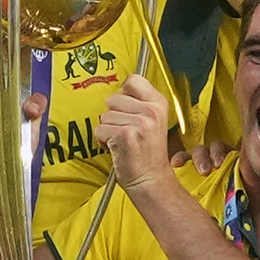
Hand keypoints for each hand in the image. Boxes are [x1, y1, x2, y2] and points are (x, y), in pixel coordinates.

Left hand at [94, 75, 181, 189]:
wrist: (150, 179)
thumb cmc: (147, 153)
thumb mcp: (153, 121)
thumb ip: (139, 102)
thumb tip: (119, 89)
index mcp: (159, 104)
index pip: (133, 80)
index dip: (124, 93)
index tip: (127, 108)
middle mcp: (151, 111)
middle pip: (113, 98)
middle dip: (114, 115)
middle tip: (127, 131)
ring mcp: (139, 123)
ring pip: (105, 116)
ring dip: (108, 130)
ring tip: (123, 141)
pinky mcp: (124, 135)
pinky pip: (100, 130)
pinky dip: (103, 141)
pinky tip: (118, 148)